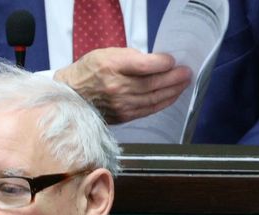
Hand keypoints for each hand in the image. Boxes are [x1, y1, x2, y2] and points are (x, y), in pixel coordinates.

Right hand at [54, 47, 190, 123]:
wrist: (71, 94)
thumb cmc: (90, 70)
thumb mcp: (107, 53)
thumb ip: (132, 57)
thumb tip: (157, 63)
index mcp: (111, 67)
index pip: (145, 66)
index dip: (163, 63)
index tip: (172, 60)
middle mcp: (116, 87)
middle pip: (153, 84)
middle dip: (174, 78)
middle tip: (187, 73)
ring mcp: (119, 104)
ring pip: (153, 98)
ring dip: (172, 91)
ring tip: (184, 84)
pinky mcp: (122, 116)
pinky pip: (147, 110)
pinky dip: (162, 103)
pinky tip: (171, 96)